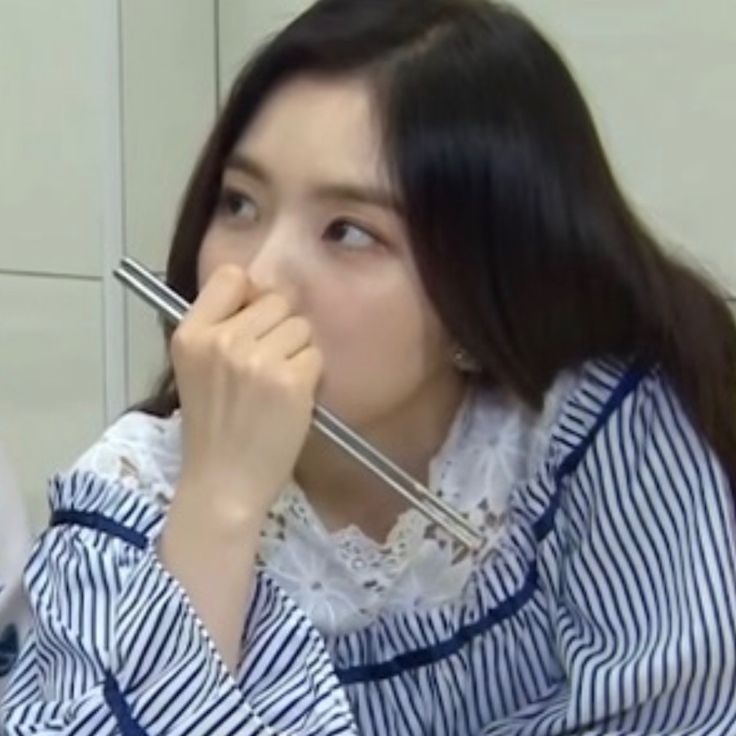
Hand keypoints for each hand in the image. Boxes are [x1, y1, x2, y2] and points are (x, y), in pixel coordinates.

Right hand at [170, 264, 322, 526]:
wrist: (224, 483)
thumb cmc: (213, 428)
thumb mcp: (195, 369)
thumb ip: (220, 328)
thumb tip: (263, 295)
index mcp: (191, 333)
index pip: (234, 276)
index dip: (251, 297)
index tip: (253, 322)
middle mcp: (222, 339)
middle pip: (277, 301)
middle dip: (279, 329)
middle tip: (265, 367)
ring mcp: (257, 359)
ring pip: (301, 327)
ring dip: (297, 352)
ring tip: (276, 386)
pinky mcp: (290, 380)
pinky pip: (315, 356)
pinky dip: (310, 376)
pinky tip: (290, 400)